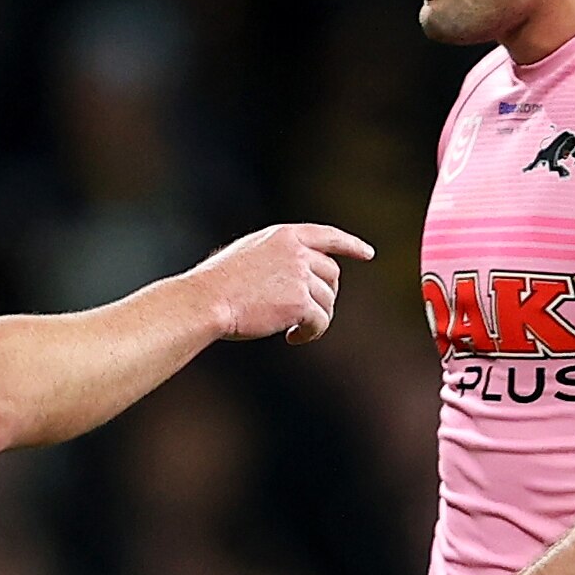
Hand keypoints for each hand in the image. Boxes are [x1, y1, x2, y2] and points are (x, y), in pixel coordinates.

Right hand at [195, 224, 373, 345]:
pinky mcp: (300, 302)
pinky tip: (292, 338)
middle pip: (331, 274)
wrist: (207, 301)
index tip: (367, 254)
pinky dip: (311, 333)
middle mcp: (296, 251)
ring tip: (294, 330)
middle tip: (305, 315)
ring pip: (327, 301)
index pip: (327, 236)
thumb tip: (297, 276)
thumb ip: (275, 258)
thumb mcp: (247, 256)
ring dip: (315, 318)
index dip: (350, 245)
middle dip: (323, 295)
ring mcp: (300, 275)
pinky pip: (321, 321)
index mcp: (283, 235)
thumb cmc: (217, 284)